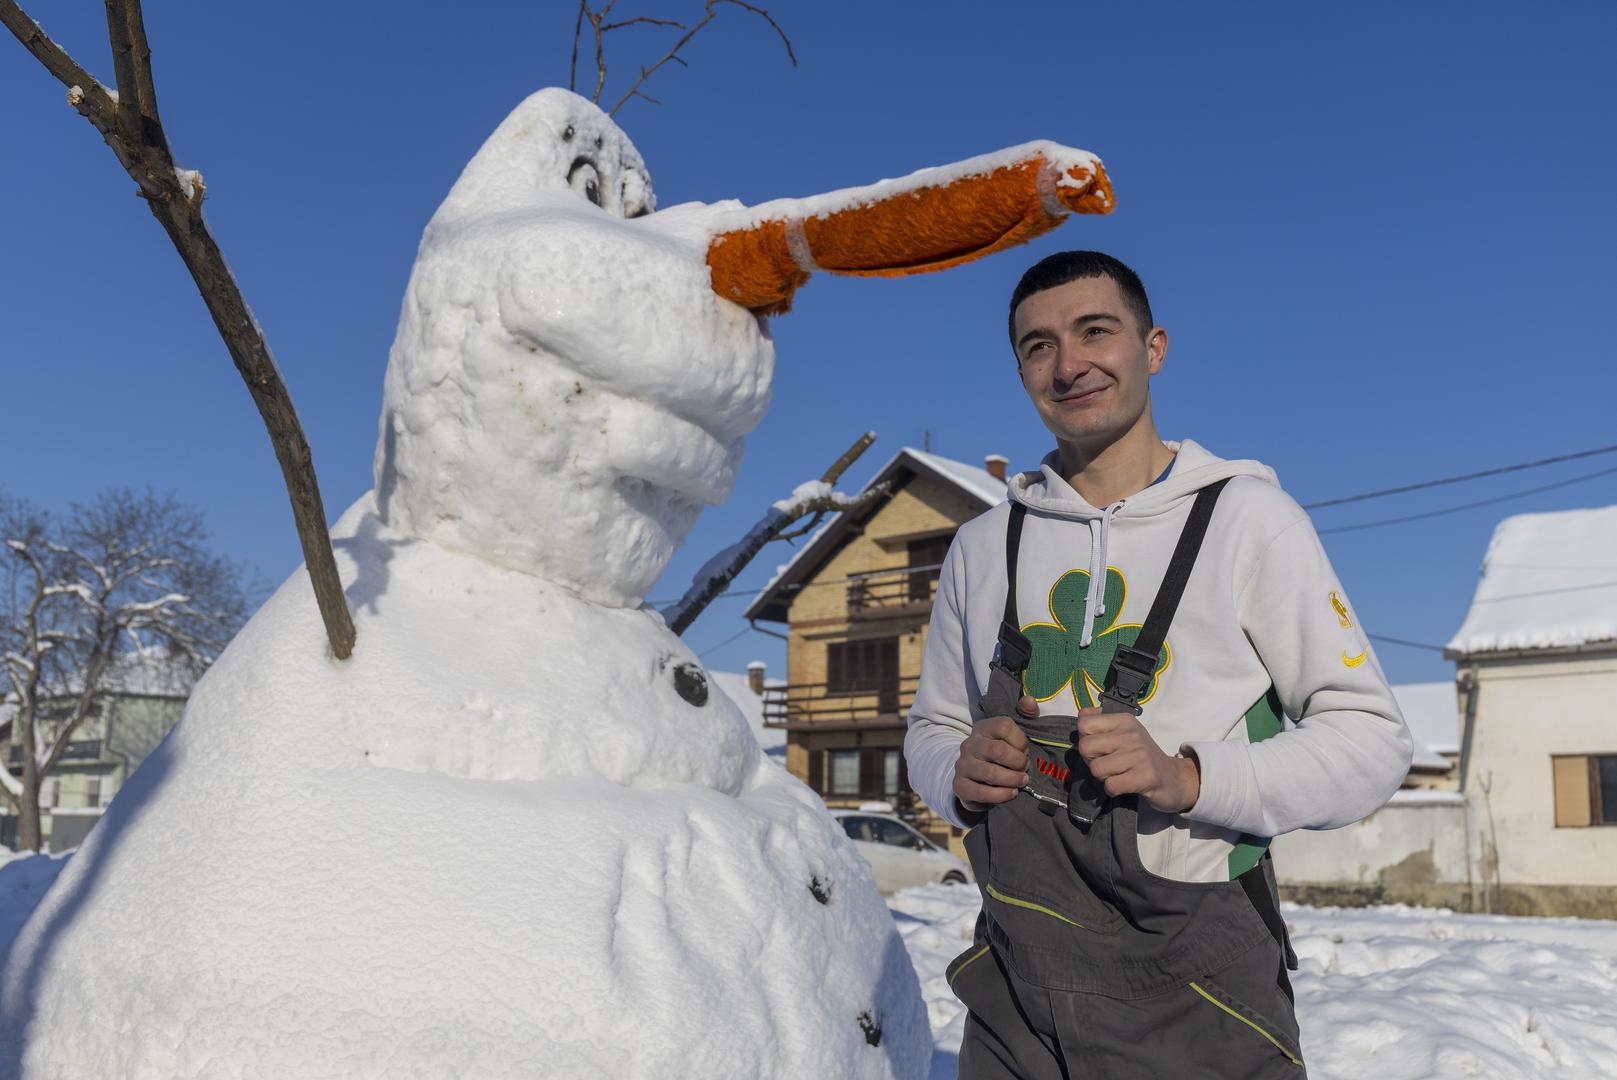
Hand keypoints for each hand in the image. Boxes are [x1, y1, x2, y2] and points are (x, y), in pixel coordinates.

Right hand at [953, 695, 1038, 805]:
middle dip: (1018, 762)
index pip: (1004, 726)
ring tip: (1022, 782)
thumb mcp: (1013, 733)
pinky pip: (981, 793)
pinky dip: (1001, 795)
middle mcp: (970, 744)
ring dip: (1012, 780)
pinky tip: (1011, 793)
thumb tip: (1029, 701)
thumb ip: (1025, 714)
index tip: (1026, 751)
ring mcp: (962, 765)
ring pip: (990, 773)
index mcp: (983, 728)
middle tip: (1026, 769)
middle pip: (997, 750)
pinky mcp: (960, 786)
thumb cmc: (1001, 754)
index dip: (1020, 740)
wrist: (976, 779)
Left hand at [1075, 706, 1200, 812]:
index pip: (1084, 723)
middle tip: (1107, 765)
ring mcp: (1140, 755)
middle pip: (1085, 747)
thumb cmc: (1142, 756)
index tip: (1099, 748)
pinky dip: (1113, 790)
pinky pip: (1111, 785)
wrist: (1174, 778)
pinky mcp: (1146, 776)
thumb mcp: (1124, 733)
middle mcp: (1132, 734)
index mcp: (1124, 720)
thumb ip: (1101, 723)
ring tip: (1118, 775)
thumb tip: (1082, 715)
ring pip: (1096, 769)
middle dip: (1090, 760)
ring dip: (1103, 777)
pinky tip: (1124, 785)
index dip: (1085, 739)